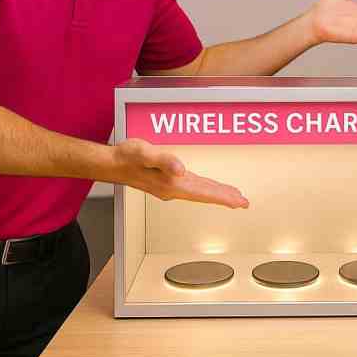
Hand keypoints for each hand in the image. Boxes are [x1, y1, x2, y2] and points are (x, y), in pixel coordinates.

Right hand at [114, 139, 248, 208]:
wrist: (112, 163)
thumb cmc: (127, 157)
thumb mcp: (145, 153)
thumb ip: (164, 160)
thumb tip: (181, 169)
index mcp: (171, 184)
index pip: (204, 192)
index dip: (223, 197)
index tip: (239, 202)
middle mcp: (172, 189)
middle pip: (205, 195)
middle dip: (226, 199)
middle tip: (244, 203)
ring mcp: (169, 187)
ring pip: (200, 192)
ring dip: (217, 195)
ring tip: (233, 198)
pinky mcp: (167, 182)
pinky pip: (193, 188)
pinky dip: (206, 189)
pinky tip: (209, 189)